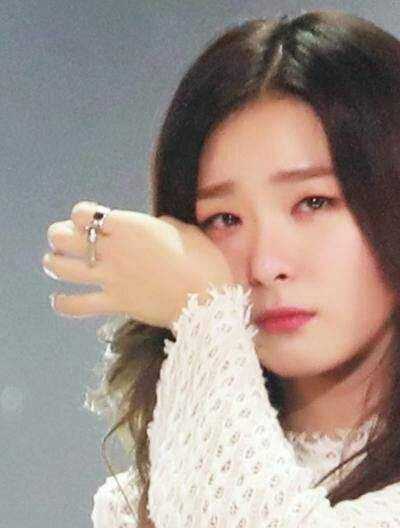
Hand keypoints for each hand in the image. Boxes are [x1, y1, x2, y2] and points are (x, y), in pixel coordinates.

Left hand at [42, 201, 233, 330]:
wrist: (209, 302)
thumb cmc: (205, 263)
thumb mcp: (187, 231)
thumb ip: (163, 225)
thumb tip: (156, 225)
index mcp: (129, 227)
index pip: (84, 213)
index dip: (82, 214)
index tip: (92, 219)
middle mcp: (114, 250)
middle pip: (65, 238)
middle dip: (59, 235)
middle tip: (65, 239)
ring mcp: (112, 278)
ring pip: (64, 269)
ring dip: (54, 264)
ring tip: (55, 263)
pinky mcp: (116, 303)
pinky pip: (79, 305)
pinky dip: (64, 303)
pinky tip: (59, 300)